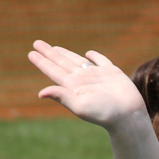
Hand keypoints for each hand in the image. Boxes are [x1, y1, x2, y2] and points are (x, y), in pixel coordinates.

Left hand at [28, 42, 146, 131]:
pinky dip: (94, 56)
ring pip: (77, 60)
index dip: (42, 62)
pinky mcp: (112, 73)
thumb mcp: (80, 106)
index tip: (30, 53)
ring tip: (55, 48)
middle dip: (49, 53)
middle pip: (61, 62)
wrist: (128, 115)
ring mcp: (97, 75)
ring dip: (65, 53)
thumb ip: (62, 96)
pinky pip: (100, 60)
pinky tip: (88, 54)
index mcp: (73, 86)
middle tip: (37, 43)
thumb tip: (40, 93)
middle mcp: (82, 79)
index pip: (53, 71)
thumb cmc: (104, 113)